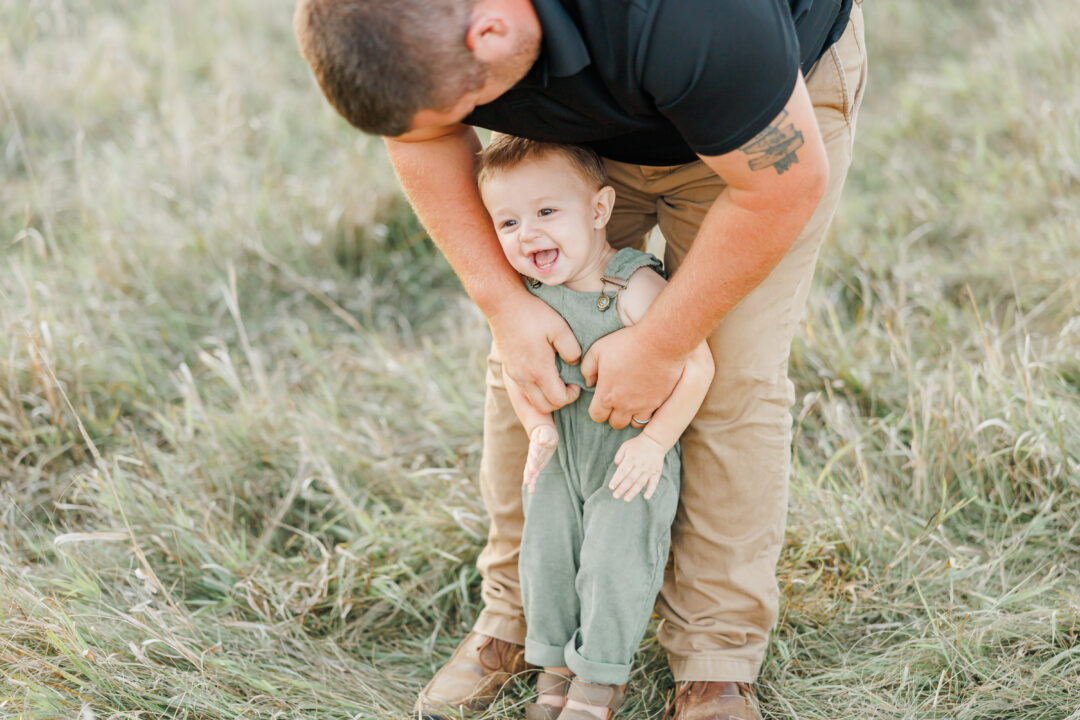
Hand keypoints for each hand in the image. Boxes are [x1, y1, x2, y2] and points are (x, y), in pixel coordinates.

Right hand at [490, 292, 581, 413]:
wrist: (502, 304)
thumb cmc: (533, 314)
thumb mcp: (560, 327)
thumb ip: (572, 349)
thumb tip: (575, 364)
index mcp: (538, 370)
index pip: (558, 400)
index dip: (572, 395)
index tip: (577, 382)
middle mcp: (524, 377)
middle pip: (544, 406)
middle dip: (560, 400)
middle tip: (568, 384)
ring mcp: (514, 374)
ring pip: (532, 401)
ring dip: (547, 397)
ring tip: (556, 380)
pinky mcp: (508, 368)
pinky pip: (524, 390)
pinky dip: (536, 391)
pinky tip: (543, 374)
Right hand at [523, 425, 558, 493]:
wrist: (542, 435)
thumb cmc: (545, 433)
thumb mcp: (546, 433)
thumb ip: (544, 438)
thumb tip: (541, 442)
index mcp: (535, 445)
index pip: (534, 449)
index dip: (535, 453)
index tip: (535, 456)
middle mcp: (532, 455)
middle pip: (531, 461)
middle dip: (531, 467)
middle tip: (532, 472)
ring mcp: (533, 462)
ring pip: (530, 470)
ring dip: (529, 477)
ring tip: (527, 484)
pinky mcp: (536, 467)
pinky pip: (534, 476)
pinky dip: (533, 482)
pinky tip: (531, 491)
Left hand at [580, 324, 684, 428]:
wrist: (660, 342)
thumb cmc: (628, 343)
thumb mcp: (598, 349)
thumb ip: (587, 368)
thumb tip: (589, 382)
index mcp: (606, 395)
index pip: (596, 416)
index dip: (597, 410)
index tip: (602, 400)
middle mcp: (624, 406)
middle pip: (615, 423)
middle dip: (613, 414)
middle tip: (617, 400)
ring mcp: (643, 406)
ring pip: (634, 423)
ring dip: (631, 415)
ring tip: (632, 402)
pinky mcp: (659, 402)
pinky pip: (651, 417)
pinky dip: (647, 411)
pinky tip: (646, 399)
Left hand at [610, 433, 666, 500]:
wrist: (655, 441)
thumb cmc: (637, 444)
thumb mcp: (625, 446)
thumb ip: (619, 456)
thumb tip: (617, 467)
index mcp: (631, 458)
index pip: (622, 471)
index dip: (616, 479)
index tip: (611, 487)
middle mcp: (640, 465)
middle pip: (630, 479)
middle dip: (622, 488)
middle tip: (615, 496)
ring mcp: (649, 470)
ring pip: (640, 483)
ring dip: (633, 492)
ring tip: (626, 499)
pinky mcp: (656, 472)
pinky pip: (654, 483)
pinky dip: (651, 491)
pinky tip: (646, 497)